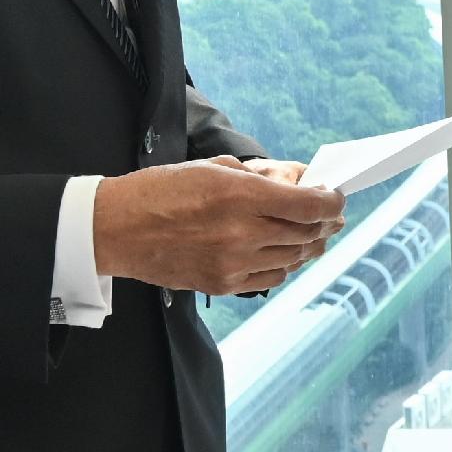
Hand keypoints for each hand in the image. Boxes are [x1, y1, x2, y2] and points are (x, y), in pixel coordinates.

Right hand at [93, 161, 344, 296]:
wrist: (115, 229)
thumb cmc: (160, 191)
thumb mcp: (210, 167)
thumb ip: (256, 176)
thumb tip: (293, 182)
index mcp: (239, 196)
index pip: (308, 206)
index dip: (331, 202)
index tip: (337, 197)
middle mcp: (241, 233)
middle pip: (306, 234)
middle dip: (326, 223)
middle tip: (332, 216)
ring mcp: (233, 263)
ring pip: (293, 259)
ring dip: (309, 245)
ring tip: (314, 234)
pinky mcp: (222, 284)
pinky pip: (271, 279)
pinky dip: (285, 265)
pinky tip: (286, 254)